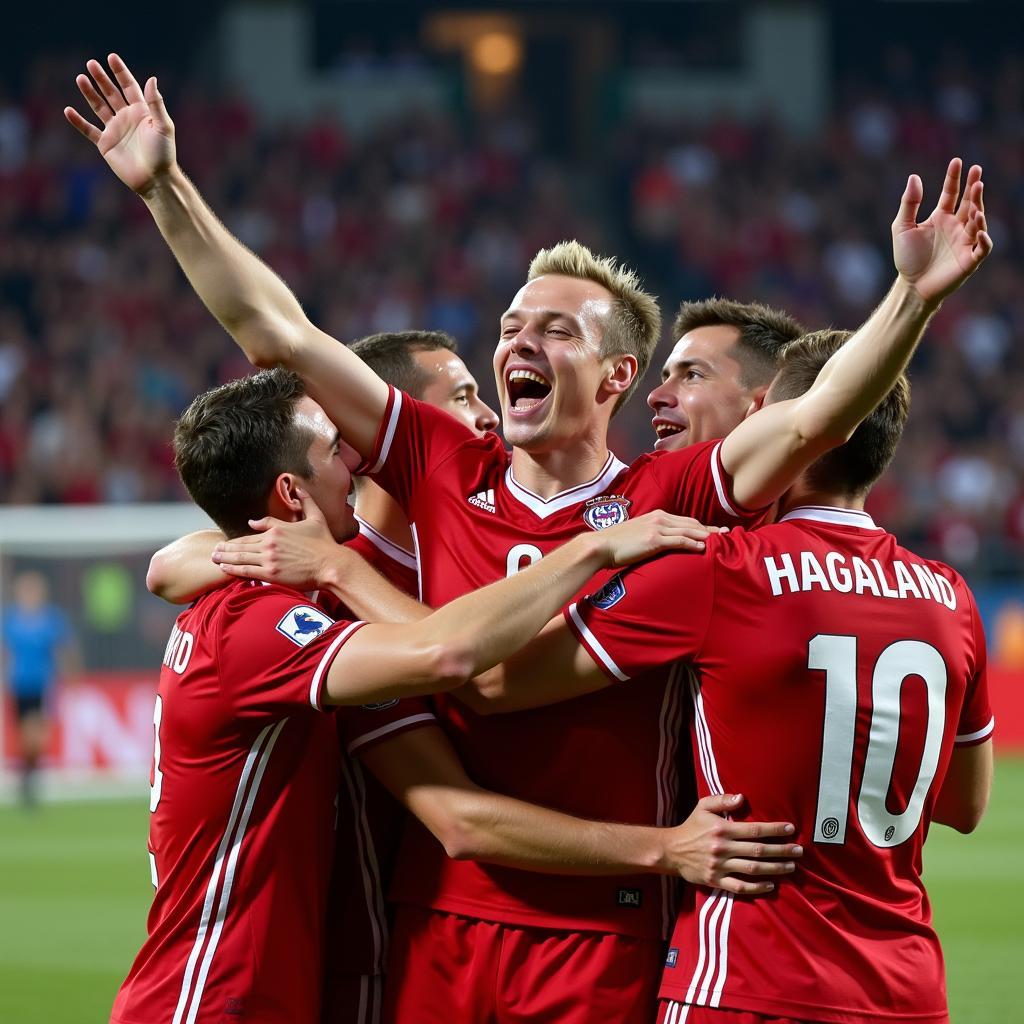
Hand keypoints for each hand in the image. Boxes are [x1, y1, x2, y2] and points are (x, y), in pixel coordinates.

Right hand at [64, 53, 175, 195]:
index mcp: (141, 112)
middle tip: (91, 63)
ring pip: (98, 107)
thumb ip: (156, 103)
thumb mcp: (163, 126)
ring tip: (80, 78)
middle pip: (111, 93)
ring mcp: (115, 130)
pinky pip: (89, 130)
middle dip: (102, 78)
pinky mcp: (106, 144)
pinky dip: (78, 122)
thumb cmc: (163, 154)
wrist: (155, 180)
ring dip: (89, 93)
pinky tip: (68, 110)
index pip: (129, 87)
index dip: (121, 72)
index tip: (111, 57)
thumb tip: (152, 78)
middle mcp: (127, 118)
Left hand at [212, 492, 339, 588]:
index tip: (229, 541)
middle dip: (226, 548)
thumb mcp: (315, 517)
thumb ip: (305, 502)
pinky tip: (224, 569)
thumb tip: (297, 489)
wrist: (331, 564)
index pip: (252, 533)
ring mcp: (269, 559)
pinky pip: (246, 571)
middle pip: (242, 545)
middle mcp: (270, 543)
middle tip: (214, 550)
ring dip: (225, 558)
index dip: (238, 539)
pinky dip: (233, 570)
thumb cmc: (325, 543)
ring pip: (240, 557)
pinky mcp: (271, 574)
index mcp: (277, 529)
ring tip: (215, 558)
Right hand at [595, 510, 722, 567]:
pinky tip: (704, 548)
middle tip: (728, 534)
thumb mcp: (638, 535)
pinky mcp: (654, 540)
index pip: (685, 520)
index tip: (716, 532)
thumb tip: (660, 546)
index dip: (702, 526)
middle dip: (710, 529)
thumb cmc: (616, 545)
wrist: (600, 546)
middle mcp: (659, 518)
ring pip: (689, 530)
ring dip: (707, 536)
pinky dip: (694, 543)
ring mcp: (657, 528)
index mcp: (656, 516)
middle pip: (692, 523)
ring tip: (722, 541)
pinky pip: (679, 541)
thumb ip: (652, 537)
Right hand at [661, 793, 801, 894]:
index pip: (754, 830)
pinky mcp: (717, 881)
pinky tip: (771, 885)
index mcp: (722, 829)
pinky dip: (757, 887)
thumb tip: (743, 798)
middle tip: (799, 851)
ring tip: (790, 866)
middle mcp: (723, 848)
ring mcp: (721, 866)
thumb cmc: (691, 826)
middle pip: (759, 850)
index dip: (774, 829)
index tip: (790, 829)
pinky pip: (740, 887)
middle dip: (782, 850)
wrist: (671, 850)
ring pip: (753, 869)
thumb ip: (722, 800)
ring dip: (775, 868)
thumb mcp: (703, 806)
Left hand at [892, 157, 992, 306]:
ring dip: (978, 211)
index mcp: (941, 217)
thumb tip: (914, 176)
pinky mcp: (969, 260)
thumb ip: (909, 203)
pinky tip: (980, 230)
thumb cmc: (907, 258)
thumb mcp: (902, 228)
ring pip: (978, 222)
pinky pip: (982, 248)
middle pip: (969, 203)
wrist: (911, 286)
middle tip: (977, 172)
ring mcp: (965, 242)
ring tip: (974, 203)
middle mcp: (956, 226)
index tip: (957, 161)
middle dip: (974, 188)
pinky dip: (984, 240)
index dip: (955, 178)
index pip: (951, 193)